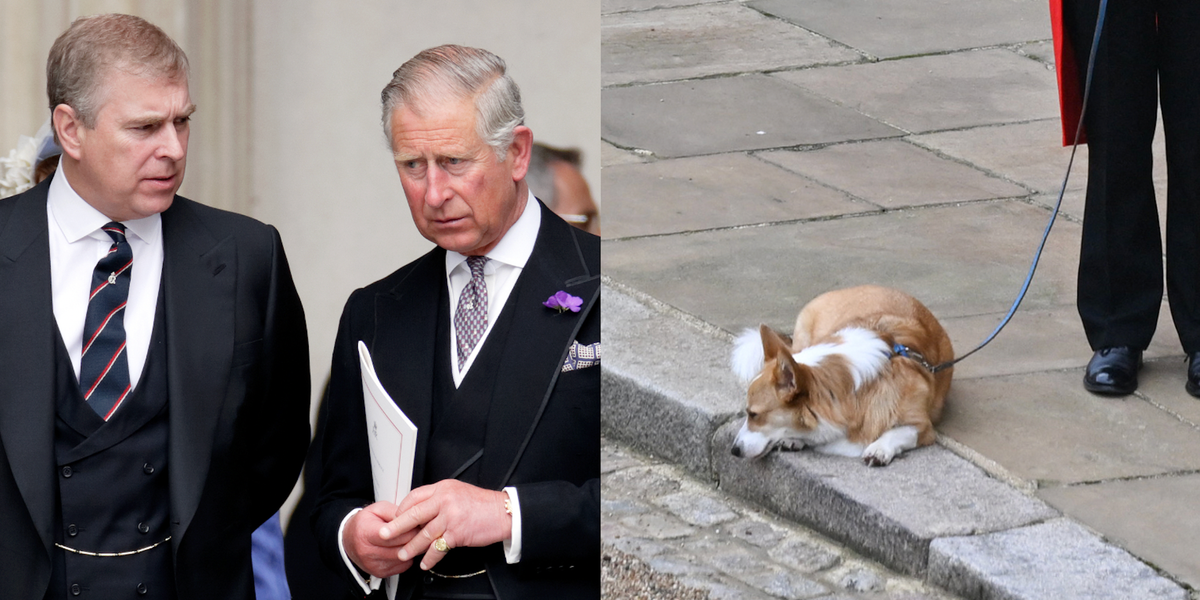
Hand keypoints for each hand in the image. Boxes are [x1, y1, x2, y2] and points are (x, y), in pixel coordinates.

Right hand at [343, 502, 418, 576]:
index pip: (393, 535)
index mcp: (366, 533)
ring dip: (413, 549)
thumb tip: (412, 519)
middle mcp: (367, 552)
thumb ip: (395, 512)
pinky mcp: (380, 573)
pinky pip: (402, 567)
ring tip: (415, 539)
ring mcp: (374, 564)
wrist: (349, 539)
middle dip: (415, 539)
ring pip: (403, 558)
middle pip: (400, 548)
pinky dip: (407, 558)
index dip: (409, 529)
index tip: (418, 523)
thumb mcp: (378, 509)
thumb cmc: (364, 523)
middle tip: (422, 531)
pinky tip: (405, 548)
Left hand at [380, 480, 511, 570]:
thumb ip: (440, 499)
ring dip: (412, 546)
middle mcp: (445, 500)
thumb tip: (421, 511)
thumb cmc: (482, 504)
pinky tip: (425, 562)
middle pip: (413, 514)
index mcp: (443, 488)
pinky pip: (438, 547)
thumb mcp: (458, 492)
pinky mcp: (458, 532)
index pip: (415, 496)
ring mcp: (451, 516)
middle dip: (396, 527)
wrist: (503, 512)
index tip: (395, 518)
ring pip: (424, 533)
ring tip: (403, 554)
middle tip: (384, 534)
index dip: (402, 508)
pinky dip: (430, 557)